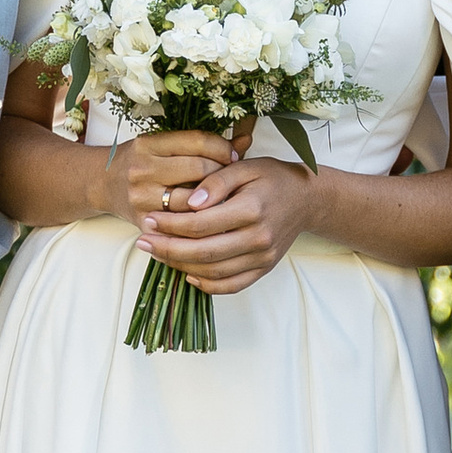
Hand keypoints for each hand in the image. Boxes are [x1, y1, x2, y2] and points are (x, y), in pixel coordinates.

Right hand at [95, 128, 242, 227]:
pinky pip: (183, 226)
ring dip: (215, 200)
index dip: (223, 148)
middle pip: (199, 169)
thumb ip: (203, 143)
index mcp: (148, 144)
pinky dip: (201, 222)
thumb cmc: (139, 161)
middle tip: (233, 179)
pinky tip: (213, 219)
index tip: (234, 156)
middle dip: (222, 174)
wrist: (100, 184)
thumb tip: (247, 140)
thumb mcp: (164, 144)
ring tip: (225, 198)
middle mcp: (143, 170)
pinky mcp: (145, 223)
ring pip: (194, 201)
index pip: (198, 142)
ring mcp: (142, 199)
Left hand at [133, 151, 316, 295]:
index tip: (150, 219)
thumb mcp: (244, 167)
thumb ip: (215, 180)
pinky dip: (207, 284)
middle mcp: (259, 237)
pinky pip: (231, 285)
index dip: (171, 224)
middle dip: (168, 249)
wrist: (308, 199)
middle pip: (204, 252)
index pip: (201, 224)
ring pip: (214, 271)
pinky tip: (188, 273)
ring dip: (182, 266)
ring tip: (159, 254)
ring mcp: (263, 257)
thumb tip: (190, 201)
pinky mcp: (264, 269)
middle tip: (143, 242)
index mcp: (251, 208)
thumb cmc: (273, 178)